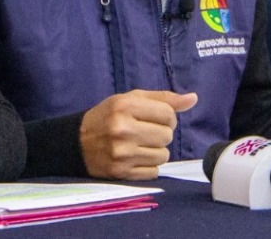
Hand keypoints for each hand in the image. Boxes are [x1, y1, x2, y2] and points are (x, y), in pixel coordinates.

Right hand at [80, 90, 197, 179]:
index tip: (156, 118)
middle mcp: (123, 130)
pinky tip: (135, 158)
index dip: (167, 117)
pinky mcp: (121, 172)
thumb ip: (163, 98)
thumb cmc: (108, 116)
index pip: (168, 114)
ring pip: (163, 156)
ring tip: (140, 145)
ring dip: (156, 151)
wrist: (76, 142)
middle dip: (161, 134)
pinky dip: (148, 166)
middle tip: (145, 132)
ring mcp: (122, 153)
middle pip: (167, 136)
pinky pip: (154, 172)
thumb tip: (193, 99)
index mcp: (126, 107)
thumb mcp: (130, 99)